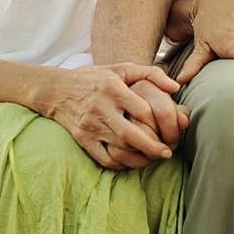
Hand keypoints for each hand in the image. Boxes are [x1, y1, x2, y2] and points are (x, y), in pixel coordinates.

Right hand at [43, 64, 180, 169]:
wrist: (57, 90)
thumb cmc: (95, 78)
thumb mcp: (121, 68)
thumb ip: (151, 73)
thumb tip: (176, 87)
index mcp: (113, 88)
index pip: (142, 111)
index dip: (160, 123)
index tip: (171, 131)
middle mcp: (101, 108)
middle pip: (132, 135)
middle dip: (153, 148)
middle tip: (167, 153)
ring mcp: (91, 126)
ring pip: (120, 150)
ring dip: (140, 158)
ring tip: (153, 158)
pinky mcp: (83, 139)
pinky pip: (105, 159)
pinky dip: (121, 164)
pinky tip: (132, 161)